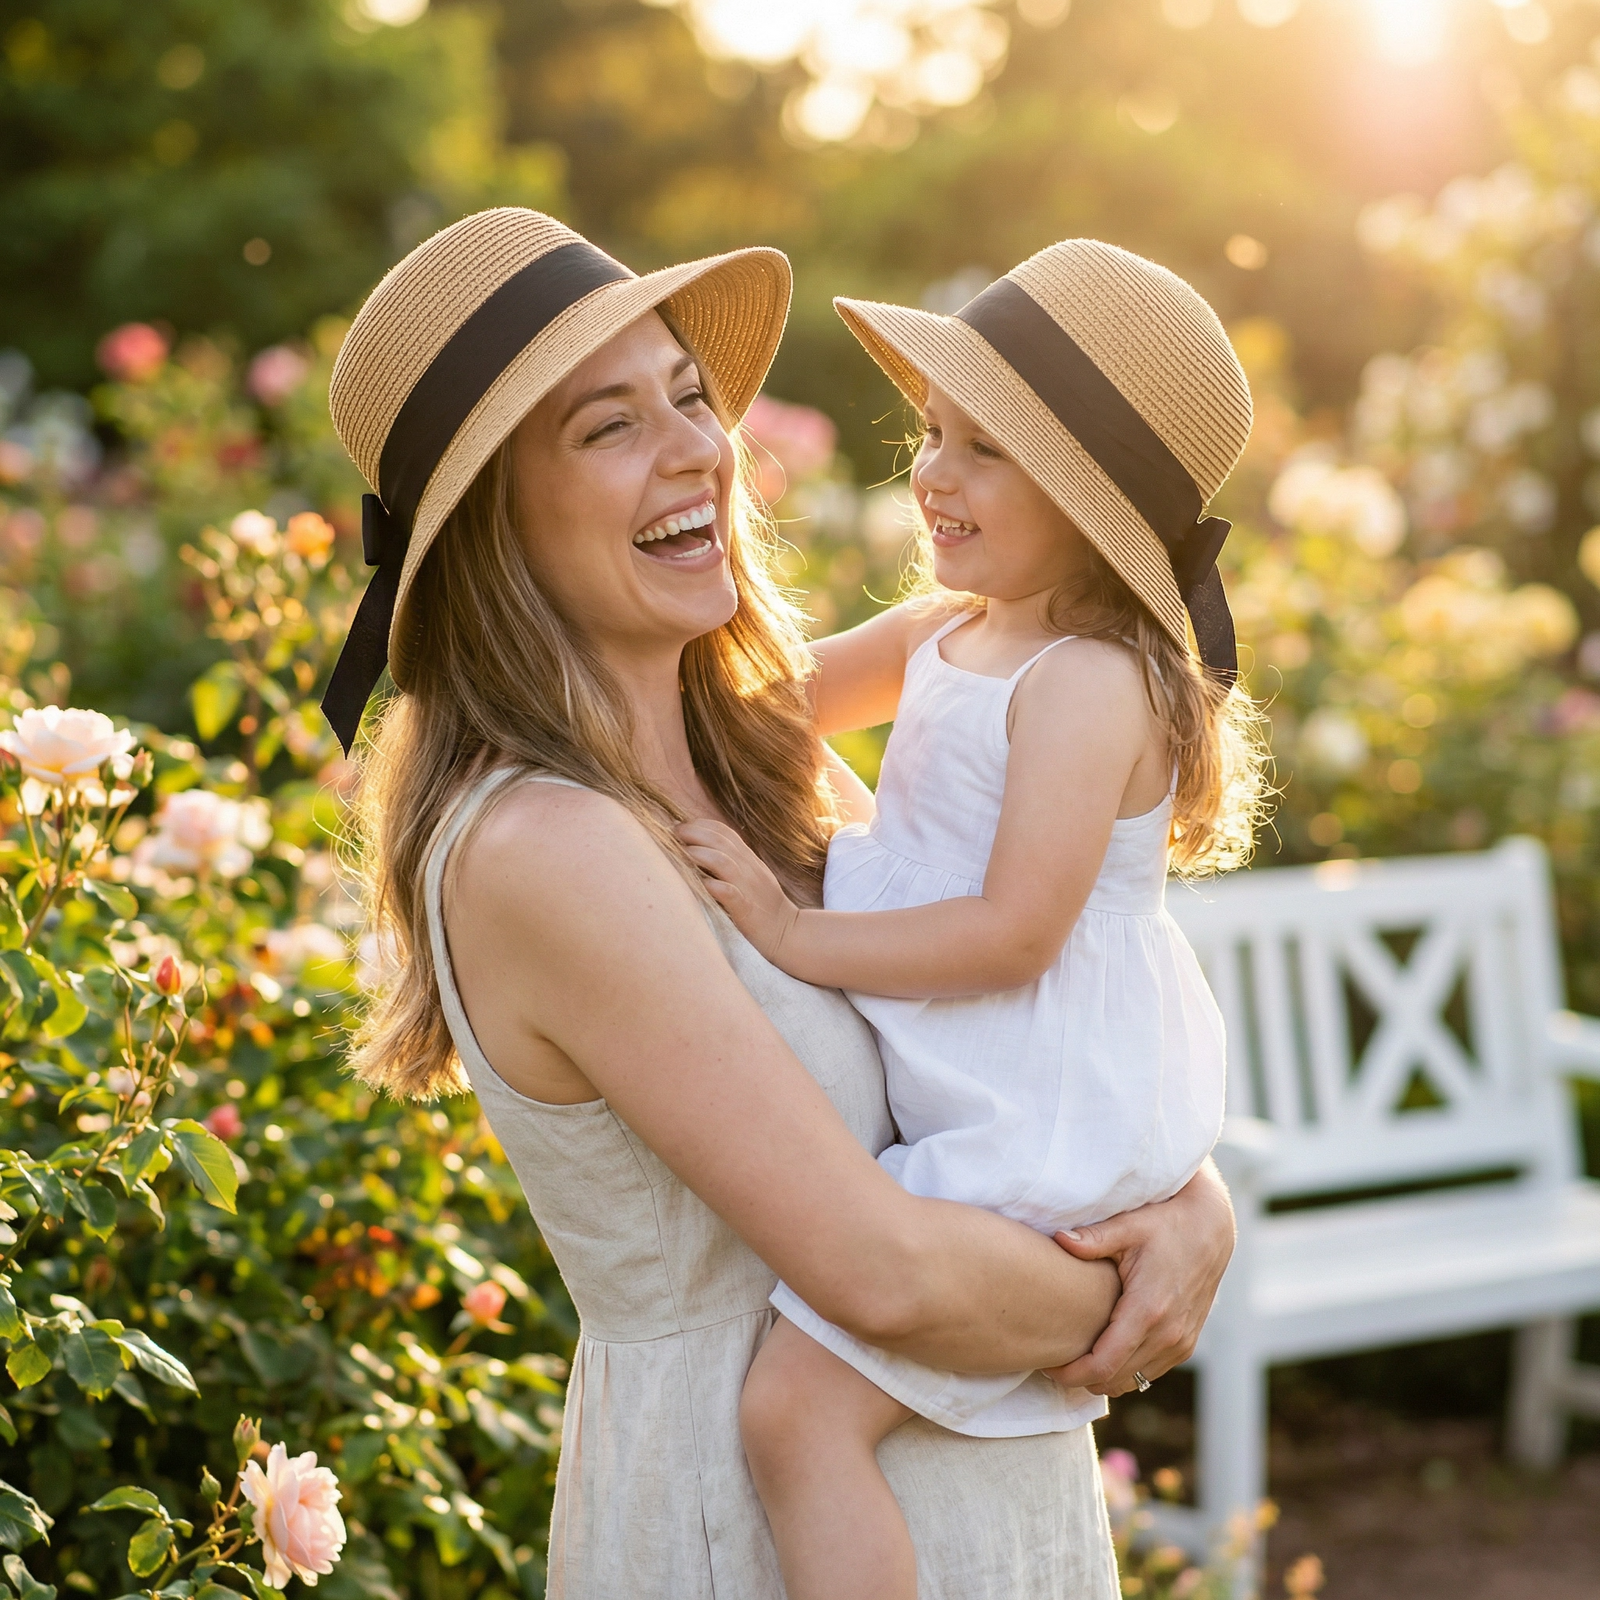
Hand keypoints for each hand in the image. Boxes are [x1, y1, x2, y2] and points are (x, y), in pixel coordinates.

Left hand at [676, 819, 800, 962]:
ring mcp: (749, 888)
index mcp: (749, 860)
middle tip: (673, 832)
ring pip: (724, 862)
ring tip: (682, 853)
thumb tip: (701, 849)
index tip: (680, 825)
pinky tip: (702, 884)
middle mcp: (749, 870)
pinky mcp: (746, 910)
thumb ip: (732, 862)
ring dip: (700, 854)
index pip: (725, 832)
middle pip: (721, 841)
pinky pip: (731, 894)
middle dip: (695, 833)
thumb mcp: (751, 876)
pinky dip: (716, 886)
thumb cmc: (762, 907)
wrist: (788, 933)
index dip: (701, 824)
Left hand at [1040, 1161, 1234, 1396]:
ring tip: (1074, 1358)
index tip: (1046, 1367)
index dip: (1071, 1374)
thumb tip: (1059, 1239)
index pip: (1103, 1364)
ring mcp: (1180, 1343)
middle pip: (1114, 1380)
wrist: (1210, 1229)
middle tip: (1052, 1363)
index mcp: (1147, 1310)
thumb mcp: (1128, 1226)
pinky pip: (1149, 1372)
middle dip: (1080, 1379)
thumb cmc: (1166, 1224)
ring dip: (1103, 1378)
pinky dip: (1125, 1371)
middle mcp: (1167, 1334)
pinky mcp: (1186, 1343)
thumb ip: (1092, 1238)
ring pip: (1132, 1381)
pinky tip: (1104, 1352)